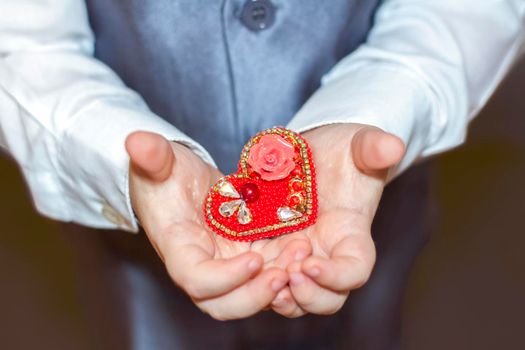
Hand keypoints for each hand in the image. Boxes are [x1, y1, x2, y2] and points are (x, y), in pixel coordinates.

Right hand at [126, 132, 308, 319]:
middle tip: (283, 274)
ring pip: (251, 293)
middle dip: (254, 296)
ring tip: (302, 255)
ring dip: (277, 284)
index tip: (253, 259)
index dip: (224, 278)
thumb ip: (151, 155)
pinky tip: (305, 248)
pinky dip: (286, 269)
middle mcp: (205, 266)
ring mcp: (228, 264)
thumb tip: (135, 140)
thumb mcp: (160, 161)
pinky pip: (268, 274)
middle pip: (225, 304)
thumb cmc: (167, 174)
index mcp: (180, 249)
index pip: (196, 280)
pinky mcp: (247, 255)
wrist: (182, 182)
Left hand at [270, 124, 404, 316]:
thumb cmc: (341, 151)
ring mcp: (298, 257)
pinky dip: (258, 283)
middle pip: (328, 299)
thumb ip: (374, 146)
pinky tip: (245, 269)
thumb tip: (393, 146)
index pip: (355, 270)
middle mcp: (327, 255)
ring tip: (264, 276)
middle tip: (288, 273)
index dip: (337, 277)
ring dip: (282, 297)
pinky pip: (267, 282)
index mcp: (351, 236)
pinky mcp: (273, 253)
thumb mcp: (358, 144)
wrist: (313, 153)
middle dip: (308, 295)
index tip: (311, 265)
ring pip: (295, 299)